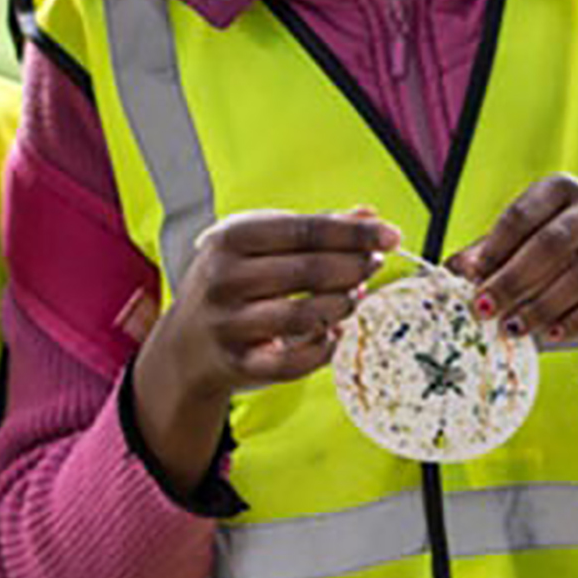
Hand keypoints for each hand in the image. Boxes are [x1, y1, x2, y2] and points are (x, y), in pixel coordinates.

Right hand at [128, 208, 392, 482]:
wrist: (187, 343)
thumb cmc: (232, 284)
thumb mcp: (260, 246)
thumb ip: (313, 230)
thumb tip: (368, 213)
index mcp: (231, 239)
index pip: (305, 230)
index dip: (354, 234)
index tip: (390, 235)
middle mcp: (225, 279)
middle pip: (309, 271)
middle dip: (353, 268)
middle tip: (374, 266)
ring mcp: (230, 324)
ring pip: (306, 315)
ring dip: (342, 306)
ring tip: (354, 296)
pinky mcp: (239, 364)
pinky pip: (296, 361)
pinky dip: (325, 347)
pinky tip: (334, 332)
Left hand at [450, 173, 577, 416]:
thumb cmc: (559, 256)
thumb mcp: (519, 248)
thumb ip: (488, 256)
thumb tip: (457, 270)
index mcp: (561, 189)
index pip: (523, 214)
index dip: (494, 248)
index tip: (472, 278)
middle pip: (553, 242)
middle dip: (514, 281)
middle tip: (486, 310)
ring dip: (543, 305)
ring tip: (515, 328)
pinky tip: (553, 333)